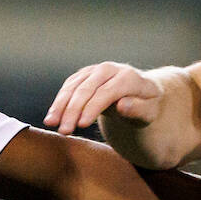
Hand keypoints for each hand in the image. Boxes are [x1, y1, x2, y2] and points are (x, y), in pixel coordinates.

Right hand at [44, 62, 162, 133]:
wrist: (140, 92)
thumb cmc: (146, 106)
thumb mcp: (149, 112)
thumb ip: (138, 109)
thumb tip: (122, 105)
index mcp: (128, 77)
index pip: (106, 92)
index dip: (92, 108)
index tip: (81, 125)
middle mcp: (109, 69)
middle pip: (86, 89)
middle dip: (72, 110)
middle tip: (64, 131)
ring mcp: (94, 70)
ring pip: (73, 87)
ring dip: (60, 106)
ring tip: (51, 124)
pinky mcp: (84, 75)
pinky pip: (68, 87)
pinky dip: (59, 101)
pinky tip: (52, 116)